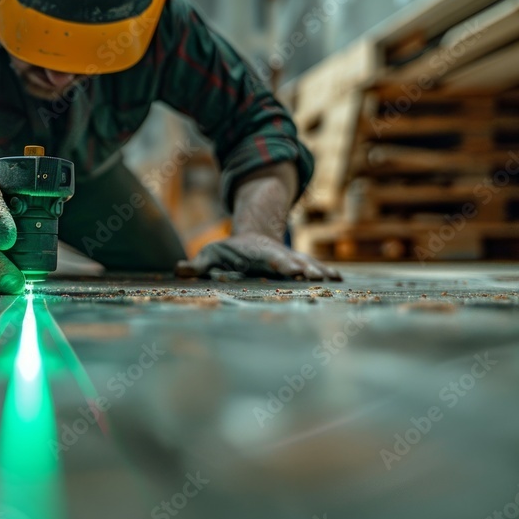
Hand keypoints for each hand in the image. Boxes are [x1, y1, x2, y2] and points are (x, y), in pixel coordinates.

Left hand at [175, 233, 341, 280]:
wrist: (253, 237)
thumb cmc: (228, 251)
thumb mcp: (210, 255)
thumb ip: (197, 265)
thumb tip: (178, 269)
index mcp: (258, 254)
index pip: (271, 259)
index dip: (281, 264)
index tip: (292, 270)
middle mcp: (277, 255)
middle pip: (293, 262)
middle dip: (304, 269)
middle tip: (314, 277)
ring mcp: (290, 259)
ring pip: (308, 264)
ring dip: (319, 272)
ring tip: (334, 281)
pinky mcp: (299, 265)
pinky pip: (315, 269)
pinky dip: (327, 274)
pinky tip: (341, 281)